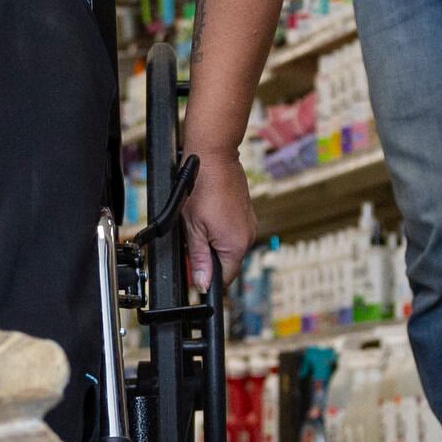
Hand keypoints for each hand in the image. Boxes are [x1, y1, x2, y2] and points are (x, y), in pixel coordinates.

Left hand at [177, 146, 257, 294]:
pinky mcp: (247, 214)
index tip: (194, 272)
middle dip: (208, 258)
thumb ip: (198, 259)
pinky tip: (208, 215)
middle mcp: (247, 237)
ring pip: (229, 246)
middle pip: (227, 262)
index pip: (225, 278)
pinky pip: (233, 231)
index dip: (207, 279)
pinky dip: (220, 230)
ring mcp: (249, 224)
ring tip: (199, 223)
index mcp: (235, 246)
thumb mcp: (193, 228)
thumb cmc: (202, 189)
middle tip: (191, 240)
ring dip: (213, 242)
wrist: (214, 158)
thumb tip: (202, 283)